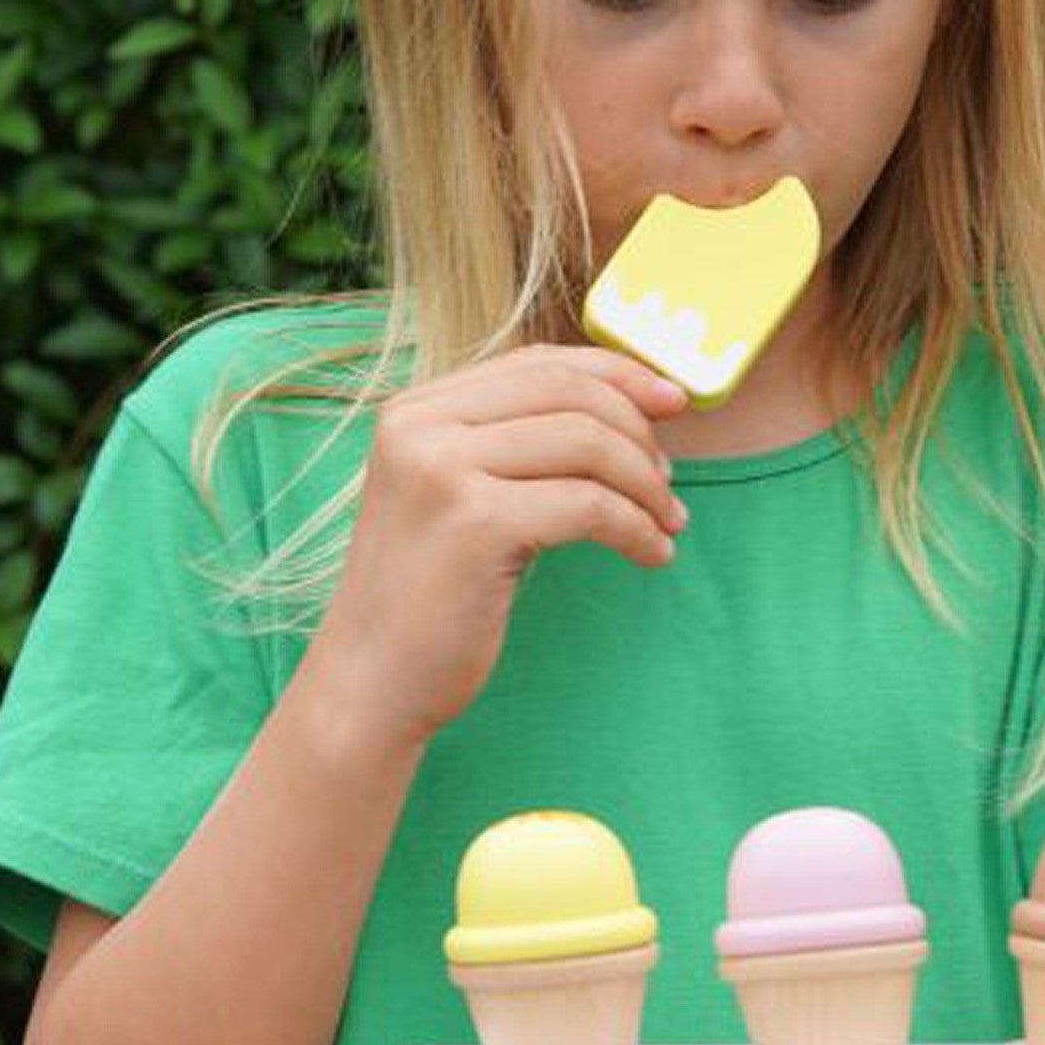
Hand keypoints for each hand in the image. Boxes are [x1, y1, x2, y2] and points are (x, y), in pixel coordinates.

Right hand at [304, 344, 690, 748]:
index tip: (673, 401)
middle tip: (668, 484)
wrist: (371, 681)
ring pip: (588, 444)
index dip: (617, 374)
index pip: (539, 363)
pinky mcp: (476, 524)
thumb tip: (628, 405)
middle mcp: (421, 426)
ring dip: (646, 485)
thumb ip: (515, 444)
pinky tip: (652, 555)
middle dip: (639, 433)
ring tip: (666, 524)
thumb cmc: (429, 595)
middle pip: (570, 394)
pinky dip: (636, 529)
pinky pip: (590, 506)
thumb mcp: (459, 495)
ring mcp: (442, 470)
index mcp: (416, 409)